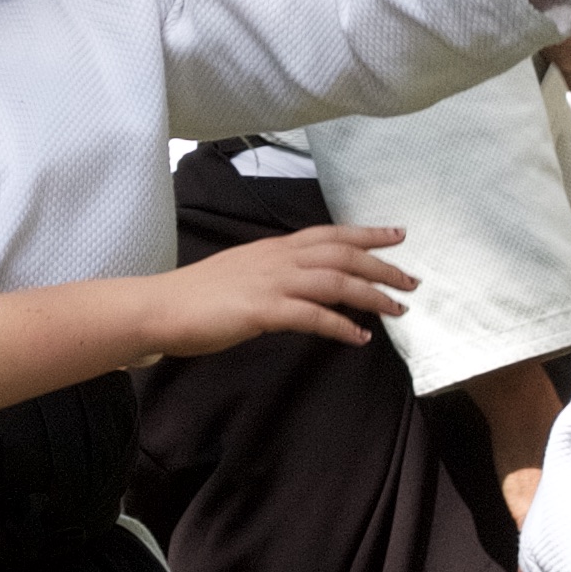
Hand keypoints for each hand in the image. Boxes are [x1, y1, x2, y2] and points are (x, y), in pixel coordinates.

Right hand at [141, 223, 414, 358]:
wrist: (160, 307)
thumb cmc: (196, 296)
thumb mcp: (243, 274)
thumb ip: (273, 275)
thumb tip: (299, 286)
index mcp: (274, 248)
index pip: (330, 233)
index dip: (366, 233)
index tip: (397, 234)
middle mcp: (278, 258)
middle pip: (342, 254)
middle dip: (381, 266)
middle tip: (411, 281)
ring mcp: (271, 282)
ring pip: (335, 280)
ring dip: (371, 295)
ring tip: (397, 310)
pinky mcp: (263, 310)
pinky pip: (313, 316)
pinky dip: (341, 326)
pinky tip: (359, 338)